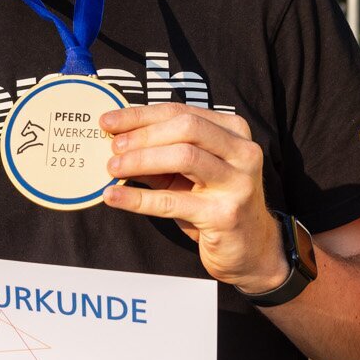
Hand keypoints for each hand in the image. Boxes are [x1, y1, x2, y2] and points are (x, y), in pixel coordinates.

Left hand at [98, 104, 282, 292]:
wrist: (250, 248)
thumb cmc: (214, 203)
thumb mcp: (187, 173)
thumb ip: (158, 155)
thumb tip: (116, 141)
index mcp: (233, 132)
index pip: (181, 112)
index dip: (141, 115)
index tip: (109, 120)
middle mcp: (242, 152)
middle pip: (186, 127)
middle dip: (143, 135)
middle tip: (113, 146)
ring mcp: (237, 183)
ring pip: (184, 156)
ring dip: (141, 160)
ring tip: (113, 168)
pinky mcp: (224, 215)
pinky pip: (173, 201)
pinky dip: (138, 198)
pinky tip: (115, 196)